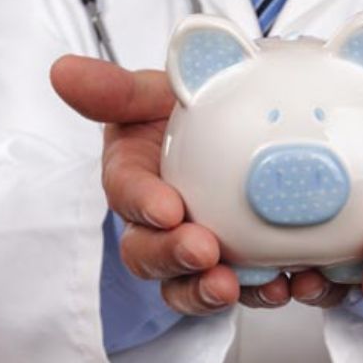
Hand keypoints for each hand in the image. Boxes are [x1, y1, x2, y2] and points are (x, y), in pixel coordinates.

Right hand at [50, 55, 289, 314]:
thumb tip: (63, 71)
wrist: (233, 127)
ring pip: (192, 286)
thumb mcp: (154, 93)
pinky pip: (248, 289)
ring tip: (259, 285)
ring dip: (218, 291)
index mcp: (133, 181)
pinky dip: (273, 290)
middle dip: (174, 259)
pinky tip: (300, 283)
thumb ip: (115, 88)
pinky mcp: (236, 269)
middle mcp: (156, 226)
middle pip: (149, 257)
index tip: (167, 208)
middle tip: (205, 253)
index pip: (126, 195)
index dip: (143, 205)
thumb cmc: (185, 113)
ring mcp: (194, 252)